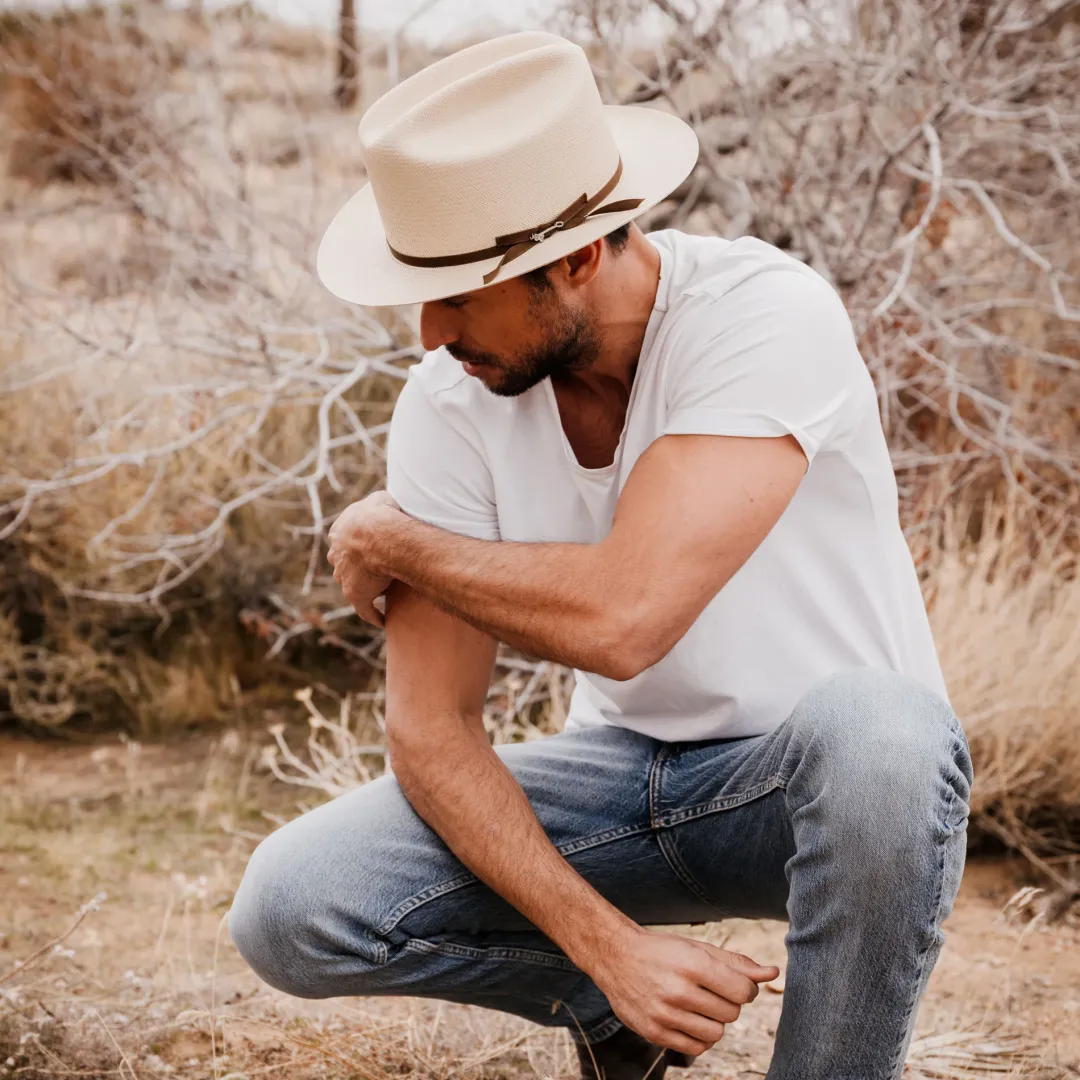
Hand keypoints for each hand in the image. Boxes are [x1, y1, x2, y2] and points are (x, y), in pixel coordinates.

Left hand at [327, 492, 404, 626]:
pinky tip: (382, 620)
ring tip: (381, 594)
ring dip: (364, 588)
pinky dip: (373, 615)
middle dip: (353, 567)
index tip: (364, 549)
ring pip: (352, 584)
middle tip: (371, 571)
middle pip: (343, 564)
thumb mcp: (379, 499)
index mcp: (340, 533)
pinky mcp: (356, 595)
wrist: (376, 534)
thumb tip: (387, 502)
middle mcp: (338, 556)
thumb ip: (379, 502)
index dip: (354, 545)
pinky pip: (366, 609)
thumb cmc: (381, 514)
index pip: (343, 541)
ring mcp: (345, 577)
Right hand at [586, 925, 778, 1057]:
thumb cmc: (663, 951)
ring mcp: (665, 1015)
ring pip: (716, 1033)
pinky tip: (689, 1019)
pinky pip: (696, 1048)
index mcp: (692, 964)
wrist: (616, 957)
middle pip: (731, 1013)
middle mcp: (678, 991)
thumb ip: (736, 963)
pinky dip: (700, 1036)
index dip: (746, 989)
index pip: (743, 992)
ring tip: (699, 1004)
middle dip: (728, 1003)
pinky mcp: (655, 1033)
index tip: (734, 983)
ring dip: (714, 1020)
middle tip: (711, 990)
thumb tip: (772, 973)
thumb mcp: (698, 948)